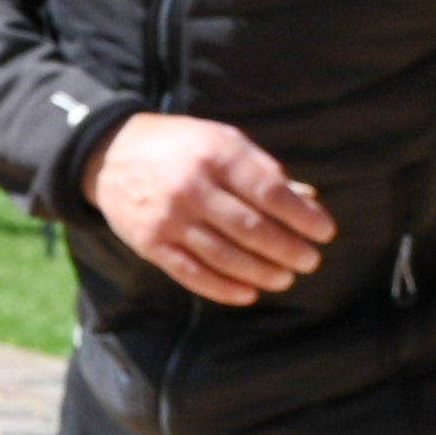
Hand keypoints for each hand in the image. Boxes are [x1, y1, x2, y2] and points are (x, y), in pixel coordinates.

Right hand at [85, 114, 331, 305]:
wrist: (110, 155)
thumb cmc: (180, 145)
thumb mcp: (223, 140)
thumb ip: (263, 170)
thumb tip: (308, 200)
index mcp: (217, 155)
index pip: (271, 192)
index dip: (303, 217)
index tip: (325, 232)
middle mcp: (193, 187)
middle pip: (252, 229)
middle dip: (288, 249)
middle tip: (310, 261)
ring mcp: (170, 218)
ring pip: (225, 256)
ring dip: (262, 272)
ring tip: (285, 279)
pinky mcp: (151, 244)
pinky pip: (192, 273)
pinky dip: (223, 288)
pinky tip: (248, 293)